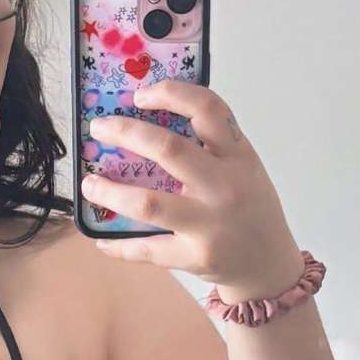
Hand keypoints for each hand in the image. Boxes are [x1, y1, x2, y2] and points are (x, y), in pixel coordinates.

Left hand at [78, 80, 304, 299]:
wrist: (270, 265)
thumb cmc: (250, 208)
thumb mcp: (244, 168)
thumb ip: (211, 146)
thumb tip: (147, 122)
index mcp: (238, 156)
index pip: (208, 109)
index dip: (170, 94)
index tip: (139, 95)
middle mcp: (225, 187)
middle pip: (168, 149)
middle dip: (125, 133)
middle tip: (99, 128)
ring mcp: (210, 224)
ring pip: (148, 202)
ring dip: (110, 191)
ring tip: (89, 183)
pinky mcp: (195, 256)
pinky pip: (146, 249)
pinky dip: (118, 244)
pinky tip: (100, 237)